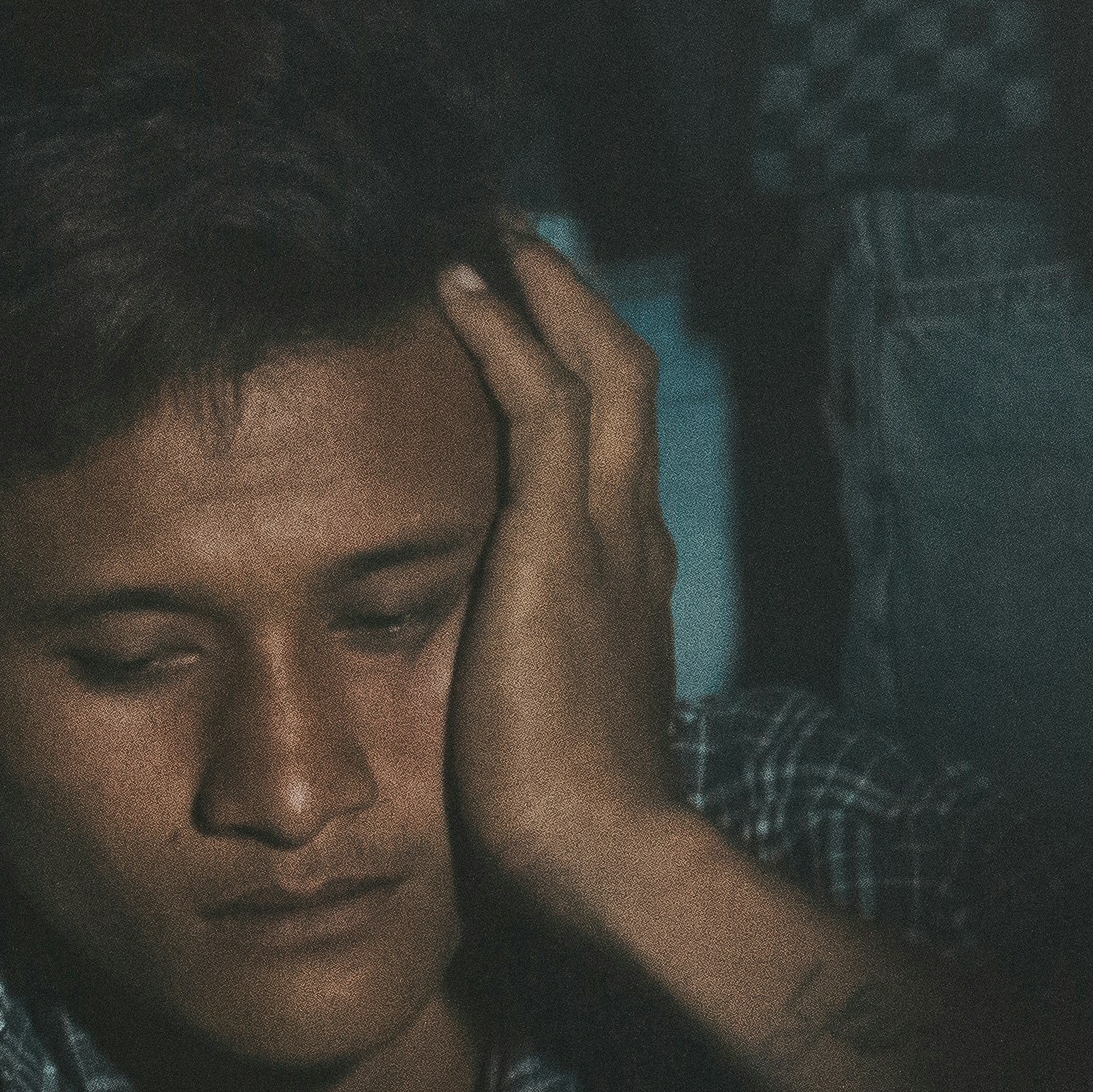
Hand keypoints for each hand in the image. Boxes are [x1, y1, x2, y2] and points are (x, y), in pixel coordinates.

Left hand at [430, 231, 685, 934]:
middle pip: (622, 380)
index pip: (610, 453)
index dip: (575, 383)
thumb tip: (478, 698)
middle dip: (572, 305)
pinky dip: (505, 332)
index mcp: (626, 587)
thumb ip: (521, 688)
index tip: (532, 340)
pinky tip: (458, 285)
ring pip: (595, 367)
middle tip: (519, 243)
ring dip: (541, 292)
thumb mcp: (539, 730)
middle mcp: (634, 542)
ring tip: (489, 234)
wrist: (604, 857)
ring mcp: (609, 534)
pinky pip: (540, 400)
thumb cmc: (561, 826)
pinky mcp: (563, 541)